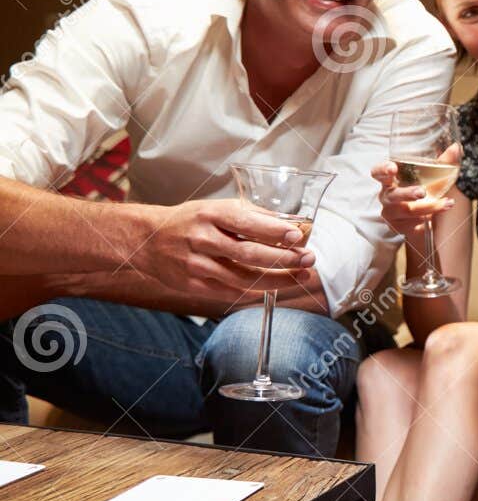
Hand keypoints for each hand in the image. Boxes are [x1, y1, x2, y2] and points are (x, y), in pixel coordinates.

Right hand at [131, 198, 317, 301]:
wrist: (147, 240)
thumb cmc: (190, 221)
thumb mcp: (215, 208)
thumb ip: (250, 216)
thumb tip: (289, 224)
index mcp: (210, 215)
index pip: (246, 223)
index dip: (273, 231)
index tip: (298, 235)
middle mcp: (202, 240)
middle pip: (249, 254)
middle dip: (283, 259)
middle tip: (308, 259)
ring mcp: (197, 265)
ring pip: (243, 278)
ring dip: (277, 280)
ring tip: (300, 277)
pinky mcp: (193, 284)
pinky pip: (231, 291)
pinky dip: (257, 291)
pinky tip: (276, 288)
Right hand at [372, 160, 455, 242]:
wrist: (422, 221)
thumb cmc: (422, 191)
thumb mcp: (432, 177)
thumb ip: (443, 162)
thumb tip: (456, 147)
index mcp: (390, 180)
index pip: (378, 173)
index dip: (382, 170)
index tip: (392, 168)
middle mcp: (388, 197)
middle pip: (393, 195)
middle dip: (407, 193)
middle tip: (422, 192)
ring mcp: (392, 214)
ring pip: (408, 211)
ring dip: (429, 207)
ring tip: (446, 203)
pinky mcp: (400, 228)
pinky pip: (413, 225)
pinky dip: (428, 220)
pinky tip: (436, 218)